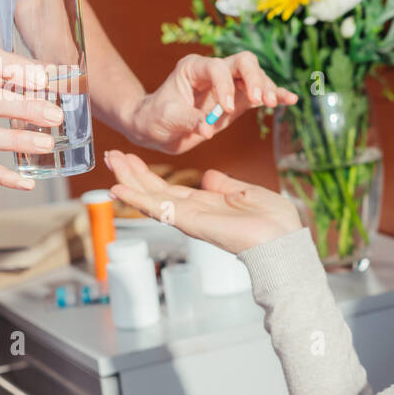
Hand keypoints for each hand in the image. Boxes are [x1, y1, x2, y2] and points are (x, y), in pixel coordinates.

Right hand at [105, 148, 301, 254]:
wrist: (283, 239)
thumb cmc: (274, 221)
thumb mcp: (247, 193)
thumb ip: (226, 185)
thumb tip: (208, 177)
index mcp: (207, 204)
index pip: (169, 188)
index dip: (149, 175)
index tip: (131, 158)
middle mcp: (194, 212)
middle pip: (154, 191)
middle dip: (132, 174)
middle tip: (112, 155)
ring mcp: (189, 218)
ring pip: (151, 198)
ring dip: (129, 181)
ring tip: (111, 162)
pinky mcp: (191, 222)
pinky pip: (159, 209)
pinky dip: (137, 199)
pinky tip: (118, 189)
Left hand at [126, 52, 296, 154]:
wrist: (156, 128)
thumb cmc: (156, 118)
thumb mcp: (166, 119)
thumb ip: (188, 121)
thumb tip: (206, 130)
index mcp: (194, 68)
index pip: (217, 68)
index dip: (225, 85)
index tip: (225, 110)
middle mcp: (214, 71)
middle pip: (244, 63)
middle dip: (254, 78)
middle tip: (259, 99)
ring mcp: (229, 85)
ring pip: (256, 77)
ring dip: (266, 89)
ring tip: (272, 104)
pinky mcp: (238, 101)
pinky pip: (259, 95)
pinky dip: (274, 96)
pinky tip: (290, 99)